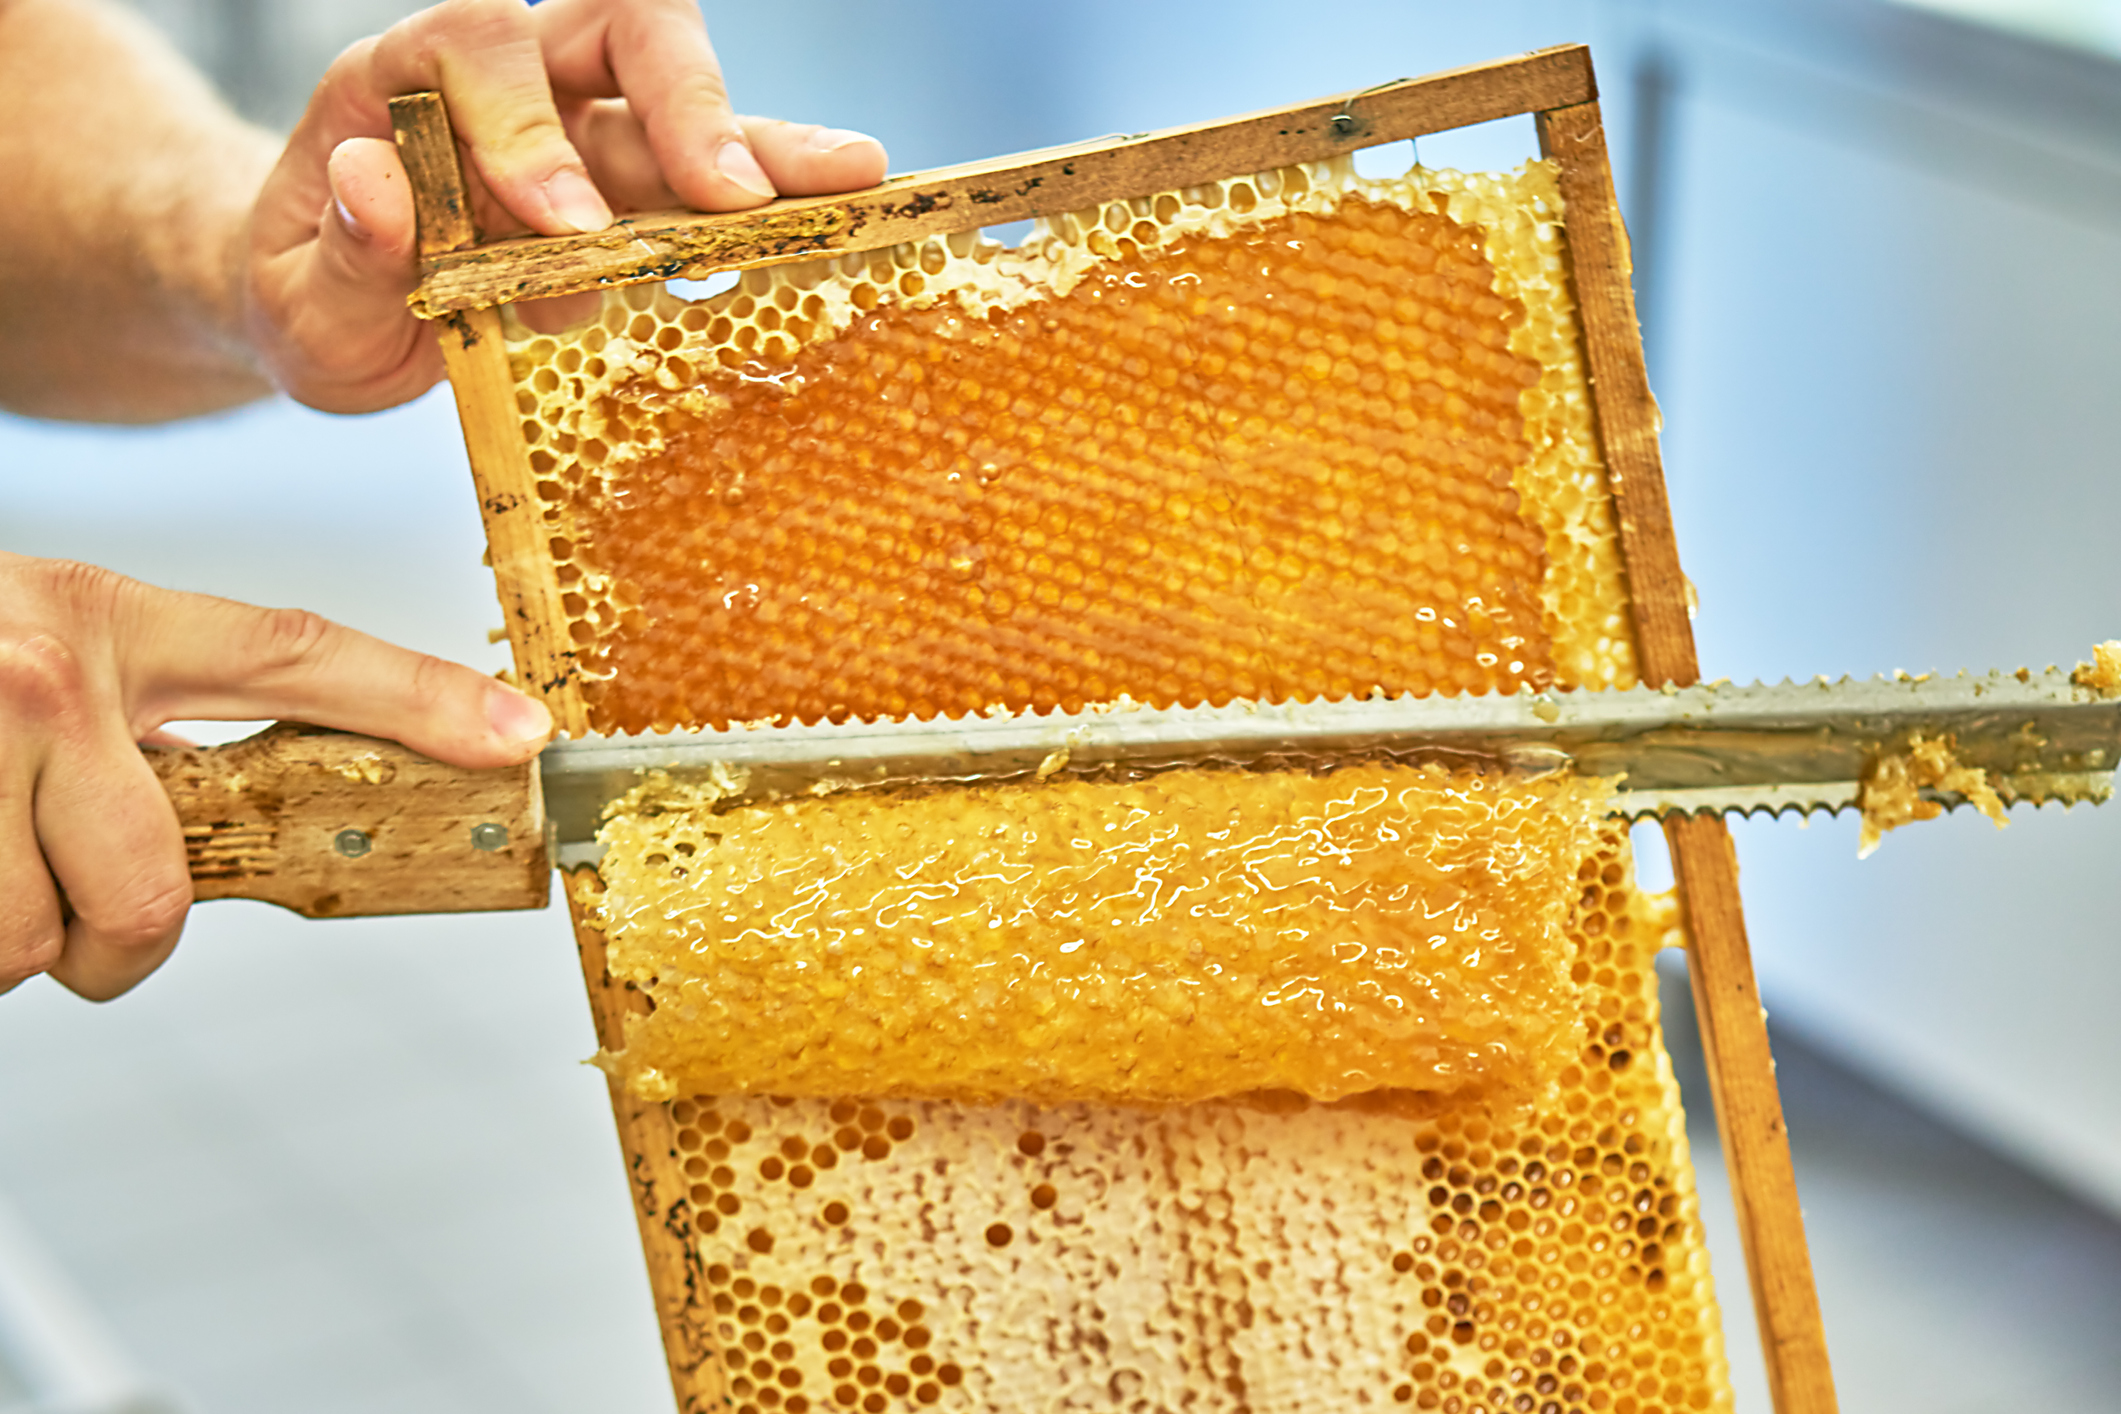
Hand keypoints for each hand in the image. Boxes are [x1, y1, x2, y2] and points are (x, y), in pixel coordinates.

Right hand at [0, 552, 552, 1000]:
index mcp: (110, 620)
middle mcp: (45, 666)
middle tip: (72, 908)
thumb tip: (240, 832)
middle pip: (150, 897)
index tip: (522, 737)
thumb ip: (152, 729)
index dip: (421, 700)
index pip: (297, 655)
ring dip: (6, 940)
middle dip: (117, 943)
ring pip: (28, 946)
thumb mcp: (57, 661)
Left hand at [245, 0, 888, 413]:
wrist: (328, 304)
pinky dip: (780, 196)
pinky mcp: (638, 191)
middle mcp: (511, 82)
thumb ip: (336, 256)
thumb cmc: (309, 292)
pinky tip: (848, 212)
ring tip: (852, 176)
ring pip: (686, 97)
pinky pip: (717, 176)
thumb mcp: (290, 304)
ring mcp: (586, 131)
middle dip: (680, 101)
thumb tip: (376, 187)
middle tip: (730, 192)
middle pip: (613, 29)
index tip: (569, 228)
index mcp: (405, 83)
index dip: (529, 132)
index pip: (480, 52)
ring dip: (766, 139)